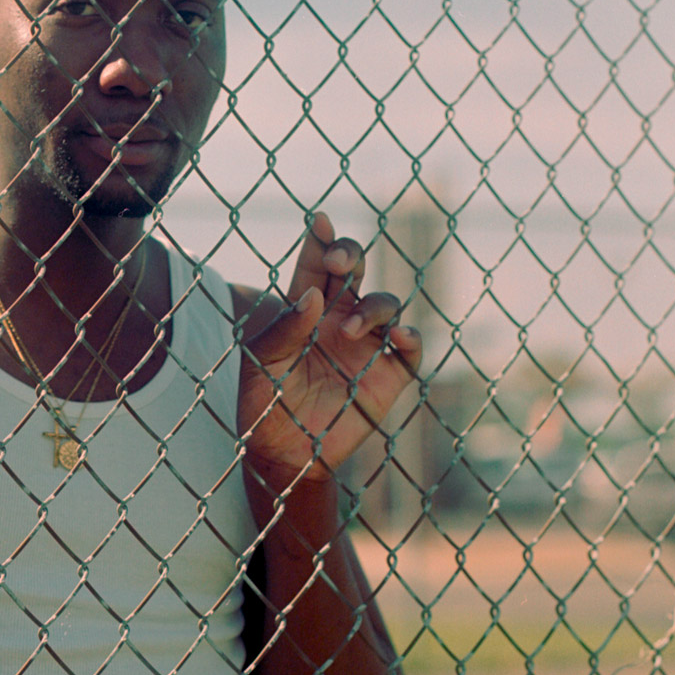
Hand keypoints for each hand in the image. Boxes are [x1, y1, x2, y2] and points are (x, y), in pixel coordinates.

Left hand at [239, 210, 421, 494]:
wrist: (283, 454)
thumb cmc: (264, 403)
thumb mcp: (264, 363)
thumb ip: (285, 330)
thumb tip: (314, 297)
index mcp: (306, 309)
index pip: (315, 266)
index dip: (319, 241)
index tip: (317, 221)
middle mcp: (340, 319)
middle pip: (356, 272)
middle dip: (350, 256)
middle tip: (336, 262)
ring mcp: (367, 345)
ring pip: (385, 304)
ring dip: (373, 306)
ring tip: (348, 329)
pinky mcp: (388, 376)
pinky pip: (410, 350)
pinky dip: (411, 338)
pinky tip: (399, 337)